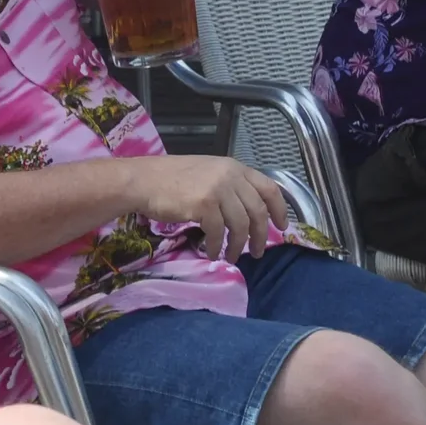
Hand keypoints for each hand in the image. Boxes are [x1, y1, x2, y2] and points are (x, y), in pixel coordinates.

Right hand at [133, 156, 285, 262]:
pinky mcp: (203, 204)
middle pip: (258, 210)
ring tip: (232, 257)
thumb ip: (230, 186)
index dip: (279, 209)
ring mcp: (217, 189)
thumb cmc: (171, 178)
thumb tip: (248, 212)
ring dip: (238, 246)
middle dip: (260, 235)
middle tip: (257, 252)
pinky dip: (217, 246)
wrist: (143, 180)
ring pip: (241, 225)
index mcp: (234, 167)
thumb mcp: (208, 173)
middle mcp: (230, 175)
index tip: (282, 227)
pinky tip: (211, 252)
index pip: (269, 188)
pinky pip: (219, 232)